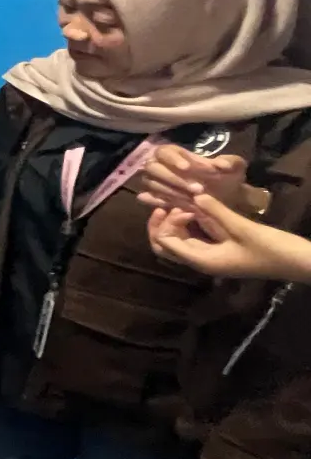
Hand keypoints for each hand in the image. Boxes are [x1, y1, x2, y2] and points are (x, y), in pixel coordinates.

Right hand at [139, 146, 256, 215]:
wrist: (228, 198)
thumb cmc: (229, 179)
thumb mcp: (236, 168)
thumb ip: (231, 162)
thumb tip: (221, 165)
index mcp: (179, 155)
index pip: (164, 151)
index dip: (171, 158)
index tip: (186, 168)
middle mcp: (164, 167)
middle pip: (153, 167)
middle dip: (173, 178)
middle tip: (196, 189)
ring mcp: (159, 182)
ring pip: (150, 182)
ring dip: (168, 190)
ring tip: (191, 200)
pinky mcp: (158, 197)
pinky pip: (148, 197)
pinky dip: (156, 201)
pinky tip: (169, 206)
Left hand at [149, 195, 310, 282]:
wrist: (298, 262)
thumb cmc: (271, 249)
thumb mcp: (243, 228)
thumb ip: (216, 212)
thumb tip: (195, 195)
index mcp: (203, 261)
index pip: (165, 244)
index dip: (167, 224)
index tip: (183, 208)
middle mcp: (202, 262)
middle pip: (166, 246)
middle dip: (162, 226)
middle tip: (170, 204)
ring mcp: (211, 257)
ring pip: (179, 242)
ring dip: (175, 224)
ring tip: (183, 204)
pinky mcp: (221, 250)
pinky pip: (196, 238)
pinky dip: (191, 225)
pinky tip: (196, 209)